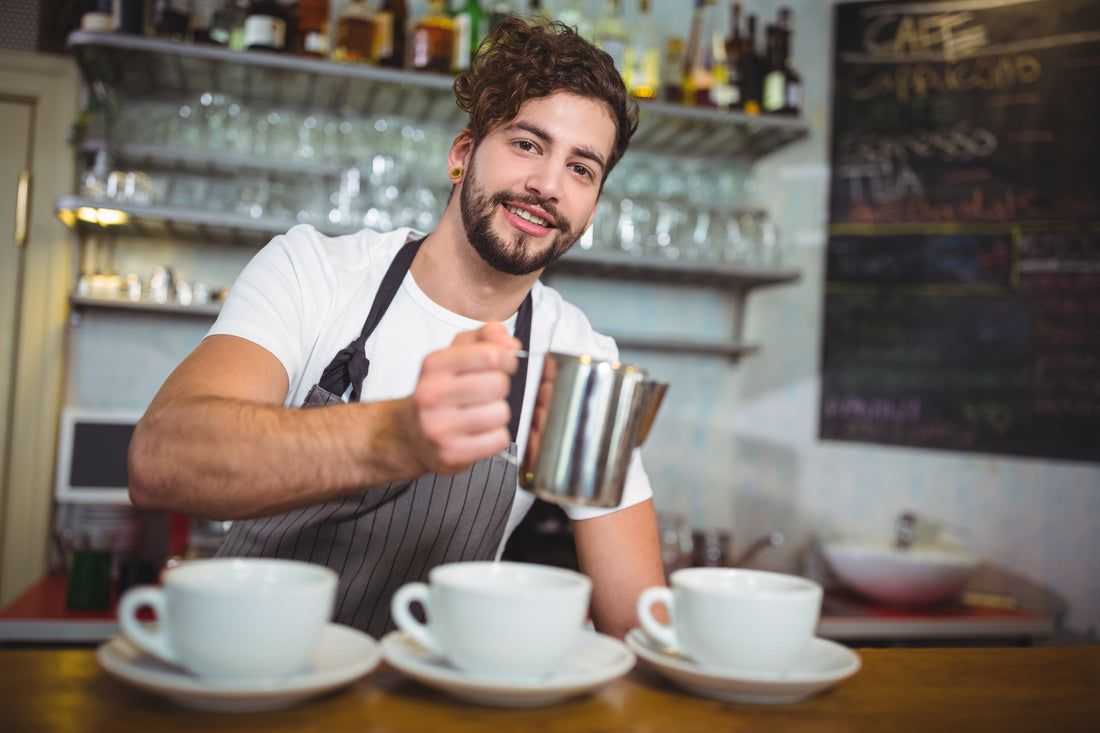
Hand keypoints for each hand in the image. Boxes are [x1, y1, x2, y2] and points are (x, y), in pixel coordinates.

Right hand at [405, 322, 520, 474]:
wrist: (411, 434)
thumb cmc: (440, 391)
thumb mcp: (455, 355)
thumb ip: (485, 338)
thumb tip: (510, 342)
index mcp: (434, 366)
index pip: (487, 355)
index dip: (506, 358)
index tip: (506, 363)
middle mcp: (432, 395)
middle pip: (497, 384)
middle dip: (500, 386)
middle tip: (487, 392)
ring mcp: (439, 427)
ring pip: (500, 413)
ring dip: (498, 413)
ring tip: (481, 413)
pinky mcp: (451, 453)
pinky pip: (498, 439)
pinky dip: (496, 436)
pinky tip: (480, 432)